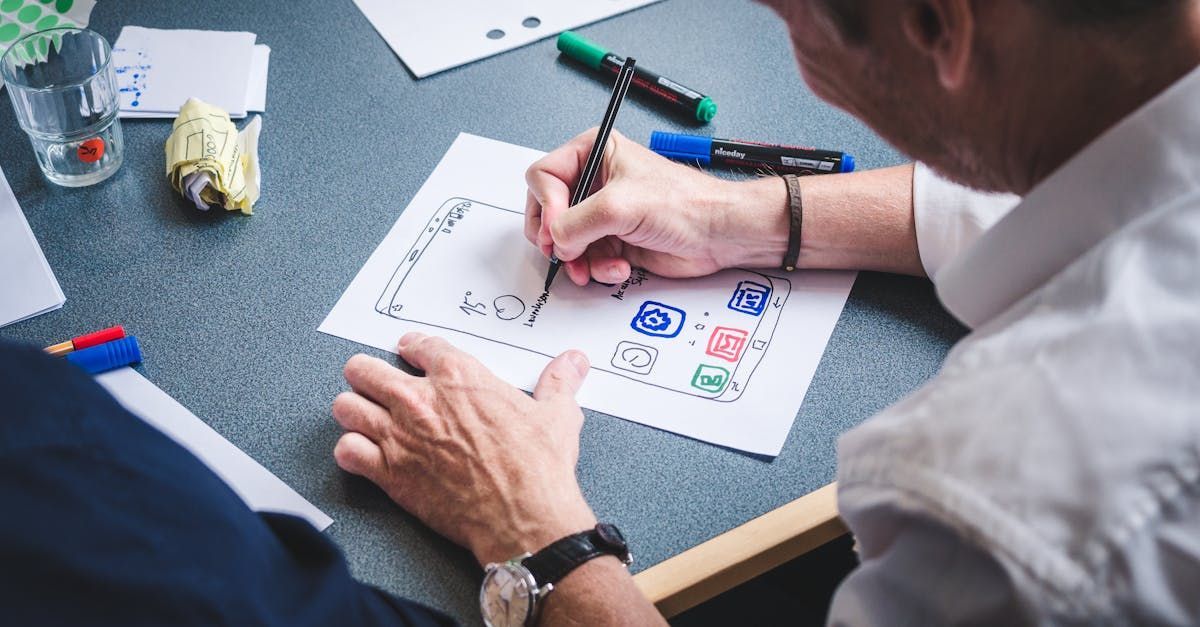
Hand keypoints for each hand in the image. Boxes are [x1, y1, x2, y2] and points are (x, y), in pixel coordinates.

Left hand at [332, 333, 597, 564]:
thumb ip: (559, 383)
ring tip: (363, 417)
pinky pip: (346, 451)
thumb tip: (573, 363)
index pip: (418, 344)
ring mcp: (399, 435)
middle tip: (376, 384)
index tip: (409, 352)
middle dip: (368, 375)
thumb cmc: (537, 467)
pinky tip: (362, 455)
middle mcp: (421, 400)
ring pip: (346, 407)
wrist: (523, 516)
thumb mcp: (556, 415)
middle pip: (365, 369)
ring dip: (354, 411)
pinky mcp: (389, 473)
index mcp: (459, 375)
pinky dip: (350, 452)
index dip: (412, 347)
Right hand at [525, 128, 789, 285]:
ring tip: (593, 266)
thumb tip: (554, 241)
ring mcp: (602, 213)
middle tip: (563, 252)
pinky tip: (619, 267)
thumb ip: (576, 223)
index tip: (558, 229)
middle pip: (548, 211)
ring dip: (578, 260)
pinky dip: (598, 268)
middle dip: (556, 237)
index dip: (547, 205)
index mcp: (594, 153)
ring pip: (564, 241)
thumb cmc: (684, 204)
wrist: (717, 235)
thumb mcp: (619, 206)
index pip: (543, 176)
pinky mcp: (612, 241)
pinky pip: (586, 259)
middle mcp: (594, 181)